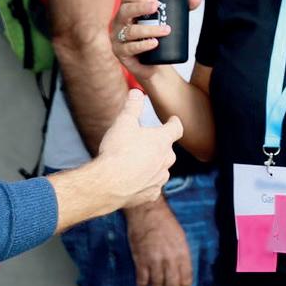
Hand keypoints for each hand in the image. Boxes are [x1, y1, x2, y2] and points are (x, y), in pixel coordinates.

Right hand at [96, 89, 181, 209]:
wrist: (108, 182)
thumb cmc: (117, 150)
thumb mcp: (123, 121)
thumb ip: (133, 105)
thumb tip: (137, 92)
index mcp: (162, 141)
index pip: (176, 127)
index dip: (174, 122)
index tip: (172, 120)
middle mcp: (165, 160)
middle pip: (169, 150)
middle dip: (160, 145)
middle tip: (146, 141)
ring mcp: (159, 179)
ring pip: (162, 169)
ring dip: (154, 164)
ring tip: (138, 161)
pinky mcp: (151, 194)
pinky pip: (153, 186)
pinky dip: (147, 182)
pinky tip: (136, 179)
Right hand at [111, 0, 201, 81]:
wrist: (154, 66)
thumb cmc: (157, 39)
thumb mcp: (168, 21)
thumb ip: (182, 9)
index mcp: (128, 10)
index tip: (156, 1)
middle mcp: (119, 22)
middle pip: (124, 10)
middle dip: (140, 7)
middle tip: (157, 7)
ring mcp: (118, 38)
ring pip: (130, 31)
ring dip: (149, 29)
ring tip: (166, 30)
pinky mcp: (121, 53)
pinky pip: (130, 48)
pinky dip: (143, 45)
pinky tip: (154, 43)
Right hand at [125, 197, 192, 285]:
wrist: (146, 210)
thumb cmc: (164, 221)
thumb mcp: (180, 236)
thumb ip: (181, 254)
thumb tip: (181, 271)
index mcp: (182, 253)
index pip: (186, 280)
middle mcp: (170, 259)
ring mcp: (155, 260)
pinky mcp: (141, 259)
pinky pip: (142, 280)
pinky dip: (143, 285)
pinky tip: (143, 284)